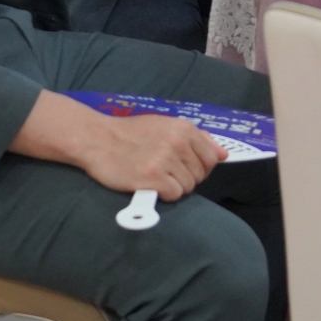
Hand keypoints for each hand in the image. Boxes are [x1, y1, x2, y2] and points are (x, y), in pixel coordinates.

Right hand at [14, 90, 224, 202]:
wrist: (97, 139)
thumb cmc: (131, 134)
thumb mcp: (165, 126)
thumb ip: (197, 138)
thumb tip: (223, 154)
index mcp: (183, 128)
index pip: (212, 157)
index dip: (199, 166)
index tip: (183, 167)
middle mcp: (177, 142)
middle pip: (200, 174)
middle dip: (185, 177)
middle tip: (164, 172)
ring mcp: (165, 160)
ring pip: (188, 187)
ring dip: (173, 187)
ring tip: (154, 177)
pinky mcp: (153, 177)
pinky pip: (174, 194)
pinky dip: (164, 194)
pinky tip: (150, 185)